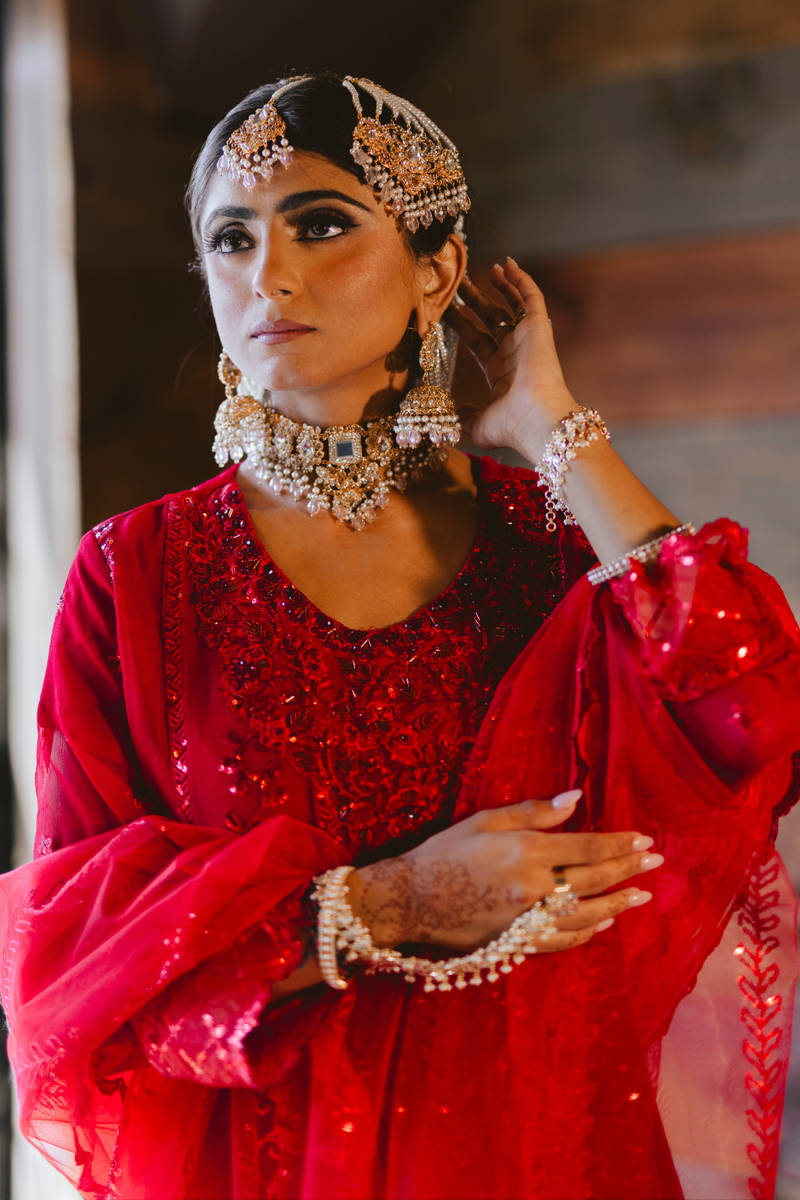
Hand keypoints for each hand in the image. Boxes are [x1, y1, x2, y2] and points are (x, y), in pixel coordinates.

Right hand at [348, 790, 660, 954]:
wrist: (409, 900)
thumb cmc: (444, 853)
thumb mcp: (484, 821)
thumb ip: (532, 812)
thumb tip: (575, 799)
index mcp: (527, 852)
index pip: (588, 848)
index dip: (619, 844)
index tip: (645, 841)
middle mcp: (534, 889)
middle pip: (594, 880)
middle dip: (628, 870)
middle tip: (656, 865)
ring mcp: (528, 921)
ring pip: (586, 915)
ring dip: (617, 904)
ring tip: (640, 897)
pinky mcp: (518, 944)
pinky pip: (563, 940)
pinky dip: (588, 932)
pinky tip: (602, 924)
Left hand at [447, 259, 574, 461]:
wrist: (537, 421)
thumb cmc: (512, 427)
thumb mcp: (478, 424)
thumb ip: (464, 415)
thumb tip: (453, 411)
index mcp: (500, 372)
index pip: (478, 341)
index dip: (462, 325)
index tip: (445, 311)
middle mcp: (514, 353)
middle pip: (493, 319)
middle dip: (476, 301)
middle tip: (460, 285)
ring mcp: (527, 339)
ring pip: (513, 304)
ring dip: (500, 286)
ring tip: (485, 269)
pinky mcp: (538, 328)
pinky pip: (531, 297)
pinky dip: (521, 280)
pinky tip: (507, 266)